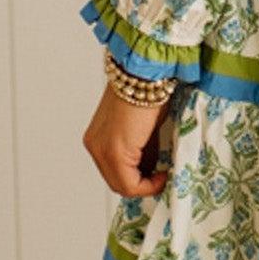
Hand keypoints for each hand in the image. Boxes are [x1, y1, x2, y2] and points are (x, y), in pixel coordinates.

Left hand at [82, 83, 172, 197]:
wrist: (146, 74)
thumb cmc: (149, 92)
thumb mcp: (144, 130)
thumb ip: (142, 150)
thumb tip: (151, 170)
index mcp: (97, 138)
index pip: (115, 172)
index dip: (139, 179)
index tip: (159, 175)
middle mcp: (94, 145)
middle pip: (117, 182)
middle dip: (143, 183)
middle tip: (164, 177)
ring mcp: (101, 150)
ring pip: (123, 185)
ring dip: (146, 184)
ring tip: (164, 173)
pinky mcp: (114, 152)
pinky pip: (129, 184)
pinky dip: (148, 185)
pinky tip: (163, 174)